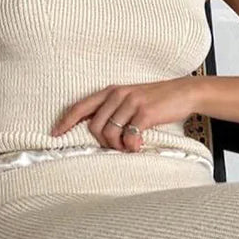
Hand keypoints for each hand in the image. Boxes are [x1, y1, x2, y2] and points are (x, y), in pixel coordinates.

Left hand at [50, 77, 200, 151]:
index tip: (55, 134)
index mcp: (111, 91)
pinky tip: (139, 145)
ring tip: (130, 146)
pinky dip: (132, 146)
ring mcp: (131, 102)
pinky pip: (128, 136)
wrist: (184, 92)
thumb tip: (99, 132)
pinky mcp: (144, 112)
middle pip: (94, 126)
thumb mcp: (131, 100)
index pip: (80, 106)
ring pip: (109, 133)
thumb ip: (114, 111)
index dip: (65, 121)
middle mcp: (118, 94)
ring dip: (118, 146)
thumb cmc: (157, 100)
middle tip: (118, 147)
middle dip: (103, 142)